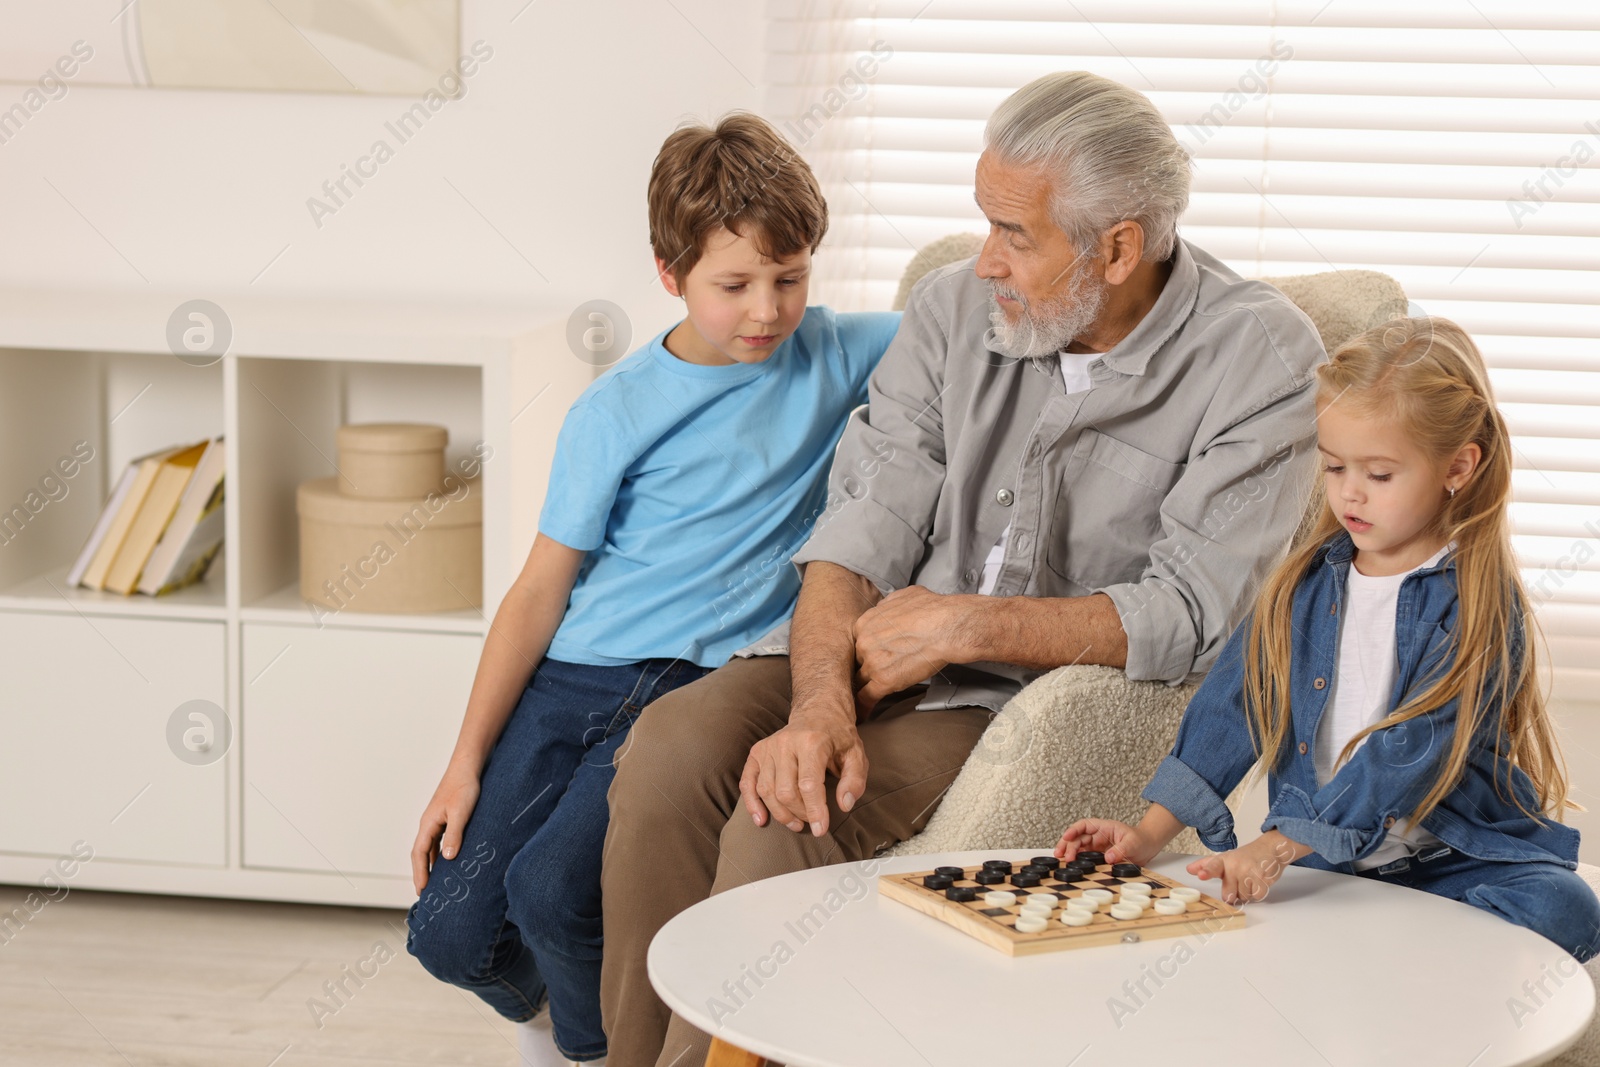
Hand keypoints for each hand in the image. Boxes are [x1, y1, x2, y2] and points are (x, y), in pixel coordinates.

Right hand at [410, 762, 480, 894]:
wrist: (468, 766)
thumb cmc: (464, 786)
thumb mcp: (461, 813)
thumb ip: (454, 835)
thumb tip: (447, 858)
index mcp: (428, 824)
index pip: (419, 854)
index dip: (420, 873)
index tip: (421, 891)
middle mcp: (429, 824)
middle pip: (421, 853)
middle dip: (422, 873)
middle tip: (424, 893)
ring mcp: (437, 820)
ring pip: (430, 848)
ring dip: (430, 865)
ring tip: (434, 882)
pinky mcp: (446, 817)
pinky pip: (439, 841)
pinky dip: (440, 854)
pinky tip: (447, 861)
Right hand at [739, 708, 866, 836]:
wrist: (818, 711)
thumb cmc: (838, 737)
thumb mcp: (856, 754)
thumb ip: (854, 780)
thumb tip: (844, 805)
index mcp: (812, 742)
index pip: (809, 784)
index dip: (815, 811)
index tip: (820, 830)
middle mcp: (785, 743)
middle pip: (785, 791)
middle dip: (800, 813)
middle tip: (813, 820)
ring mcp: (768, 747)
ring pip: (766, 790)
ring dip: (781, 813)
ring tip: (796, 822)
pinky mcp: (757, 752)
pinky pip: (747, 782)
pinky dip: (751, 803)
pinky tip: (761, 819)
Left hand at [852, 586, 971, 715]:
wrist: (946, 626)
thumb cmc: (931, 609)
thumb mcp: (903, 597)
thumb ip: (888, 606)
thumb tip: (888, 609)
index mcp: (865, 623)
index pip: (858, 643)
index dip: (865, 652)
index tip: (870, 658)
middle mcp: (863, 643)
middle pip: (858, 661)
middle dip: (865, 668)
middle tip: (873, 675)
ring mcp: (872, 663)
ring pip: (860, 681)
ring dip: (863, 688)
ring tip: (861, 699)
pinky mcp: (883, 682)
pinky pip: (866, 698)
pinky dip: (864, 708)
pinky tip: (862, 716)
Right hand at [1054, 817, 1159, 866]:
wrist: (1148, 847)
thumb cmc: (1141, 840)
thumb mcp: (1133, 843)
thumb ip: (1120, 850)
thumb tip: (1108, 858)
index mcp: (1104, 827)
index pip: (1085, 825)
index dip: (1074, 830)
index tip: (1067, 837)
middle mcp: (1098, 836)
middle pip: (1078, 838)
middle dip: (1068, 845)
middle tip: (1062, 856)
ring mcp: (1097, 846)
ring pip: (1079, 847)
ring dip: (1069, 852)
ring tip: (1061, 860)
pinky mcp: (1099, 856)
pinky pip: (1085, 857)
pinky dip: (1077, 860)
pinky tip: (1071, 865)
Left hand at [1186, 832, 1301, 904]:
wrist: (1270, 848)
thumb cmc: (1246, 856)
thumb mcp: (1225, 858)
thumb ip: (1208, 865)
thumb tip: (1190, 869)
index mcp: (1224, 861)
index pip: (1213, 866)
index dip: (1207, 871)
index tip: (1202, 875)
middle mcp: (1235, 866)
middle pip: (1228, 894)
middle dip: (1233, 893)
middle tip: (1238, 881)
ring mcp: (1250, 872)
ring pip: (1243, 897)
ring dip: (1247, 892)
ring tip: (1250, 879)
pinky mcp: (1263, 879)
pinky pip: (1256, 897)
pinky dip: (1258, 892)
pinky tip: (1258, 881)